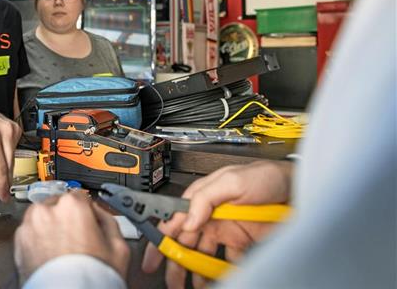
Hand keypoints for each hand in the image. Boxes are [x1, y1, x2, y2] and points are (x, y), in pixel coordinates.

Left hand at [0, 101, 20, 200]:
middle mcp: (5, 131)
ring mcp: (13, 129)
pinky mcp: (17, 130)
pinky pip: (14, 151)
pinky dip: (6, 157)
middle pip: (9, 165)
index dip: (2, 185)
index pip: (0, 168)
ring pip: (13, 160)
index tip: (3, 196)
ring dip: (3, 168)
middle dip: (3, 180)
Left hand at [14, 192, 129, 281]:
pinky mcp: (18, 242)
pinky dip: (38, 240)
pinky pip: (31, 233)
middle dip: (67, 218)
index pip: (80, 196)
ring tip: (63, 250)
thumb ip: (108, 219)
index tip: (88, 221)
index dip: (87, 211)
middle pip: (59, 205)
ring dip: (51, 227)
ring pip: (42, 218)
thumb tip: (100, 212)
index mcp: (71, 205)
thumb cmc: (89, 277)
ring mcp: (29, 226)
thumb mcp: (118, 246)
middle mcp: (46, 210)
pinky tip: (51, 255)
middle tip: (76, 240)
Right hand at [142, 161, 293, 287]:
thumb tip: (189, 219)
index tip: (156, 255)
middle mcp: (211, 215)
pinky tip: (215, 281)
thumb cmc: (267, 176)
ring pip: (202, 254)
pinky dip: (219, 273)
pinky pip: (226, 262)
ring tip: (188, 287)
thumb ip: (206, 197)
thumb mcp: (232, 180)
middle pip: (185, 241)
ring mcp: (225, 230)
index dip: (162, 237)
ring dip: (194, 271)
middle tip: (170, 280)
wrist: (299, 190)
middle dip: (175, 261)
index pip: (175, 220)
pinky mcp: (242, 242)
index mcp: (202, 199)